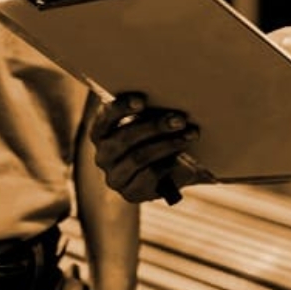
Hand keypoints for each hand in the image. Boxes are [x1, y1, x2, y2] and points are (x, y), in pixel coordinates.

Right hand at [87, 93, 202, 204]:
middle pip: (124, 138)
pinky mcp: (130, 194)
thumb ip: (149, 112)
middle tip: (179, 119)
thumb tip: (167, 95)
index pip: (104, 119)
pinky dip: (169, 163)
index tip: (142, 100)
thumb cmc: (158, 138)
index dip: (121, 108)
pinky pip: (150, 176)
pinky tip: (186, 158)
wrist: (171, 173)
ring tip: (190, 135)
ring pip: (138, 157)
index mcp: (100, 133)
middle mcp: (103, 156)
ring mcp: (114, 177)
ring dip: (167, 144)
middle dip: (154, 126)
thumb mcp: (151, 123)